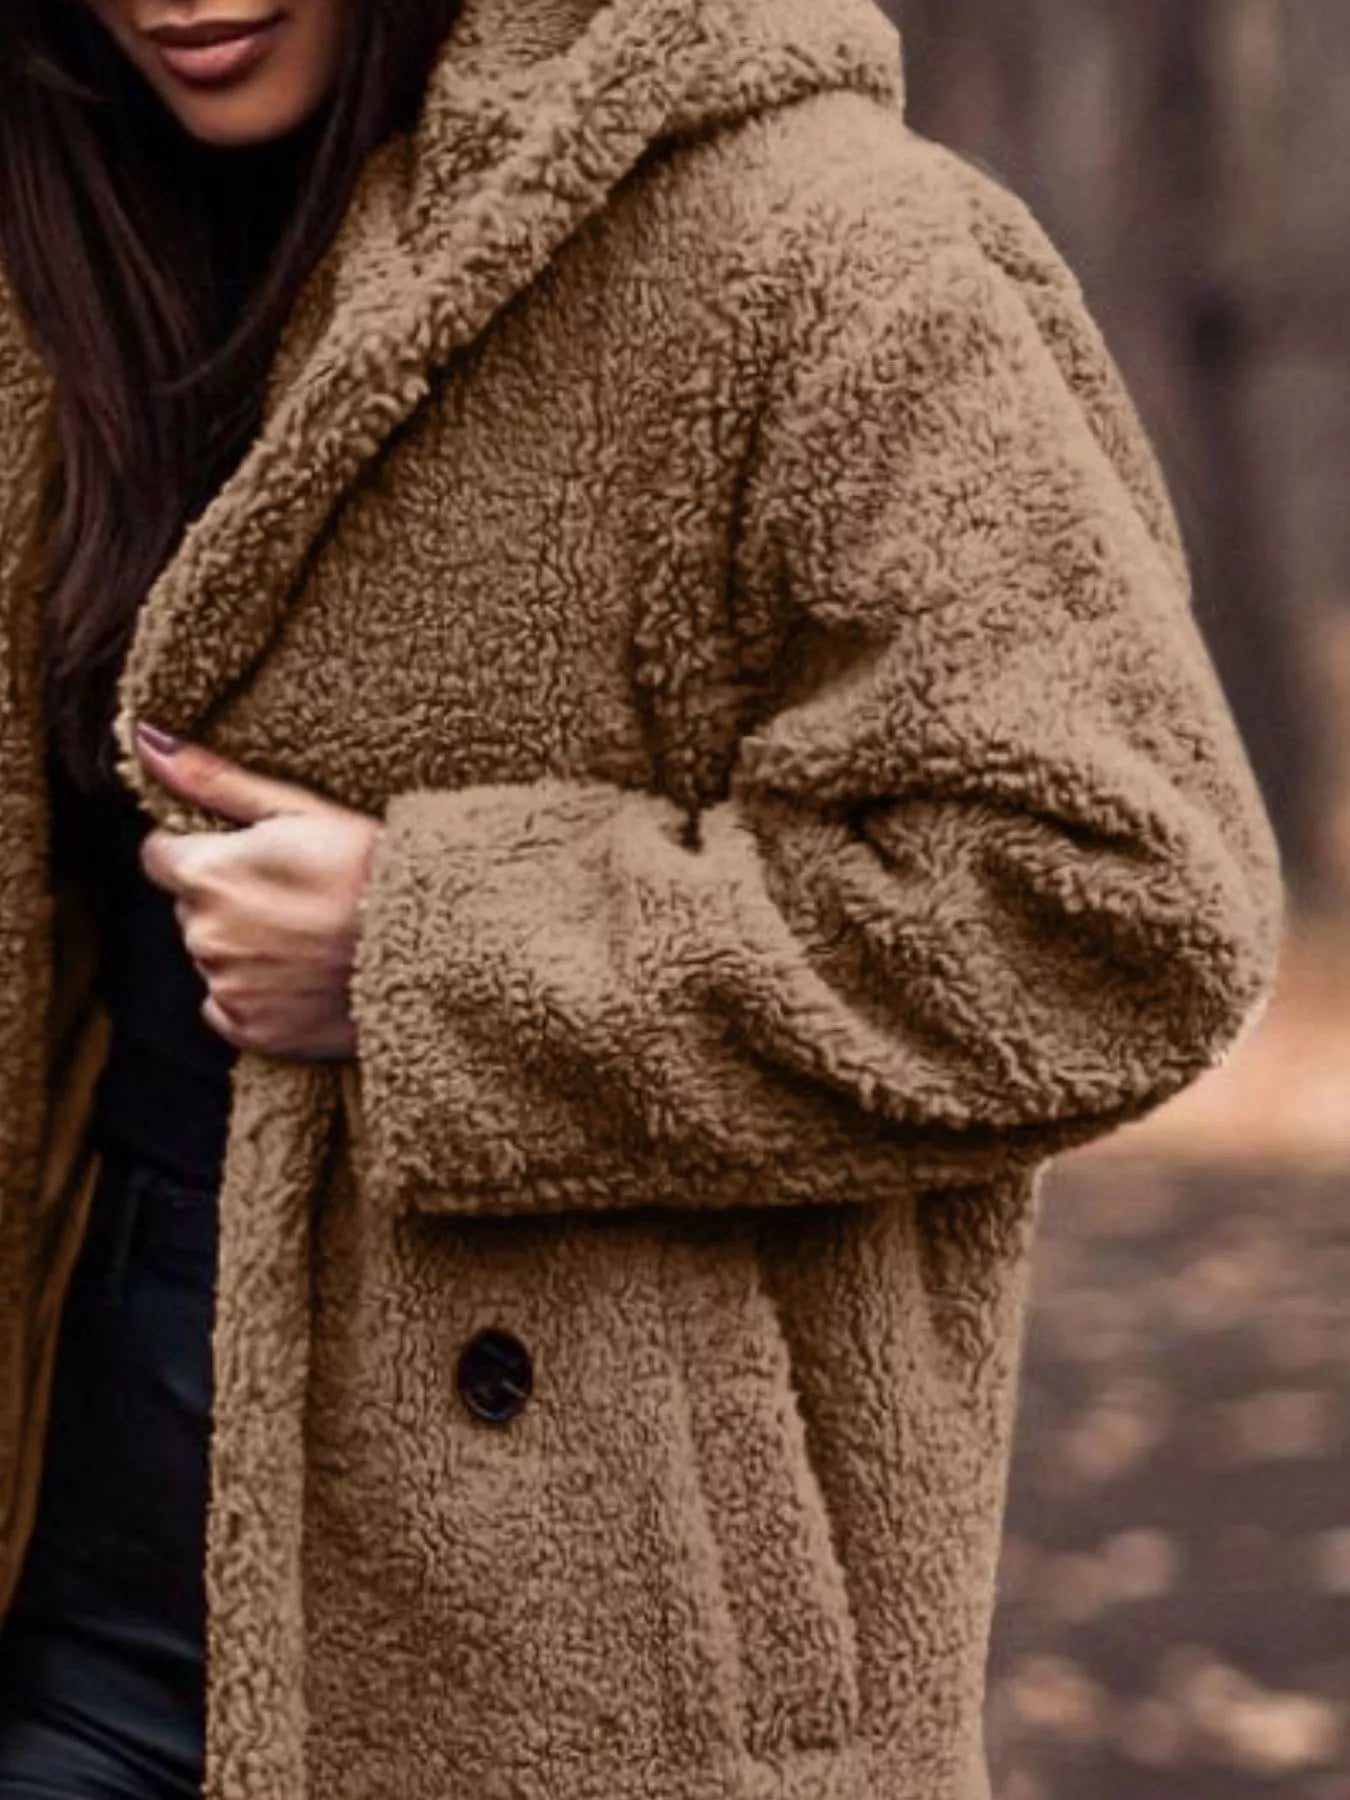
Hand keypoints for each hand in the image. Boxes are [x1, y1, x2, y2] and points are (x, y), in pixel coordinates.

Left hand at [133, 721, 383, 1059]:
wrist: (432, 947)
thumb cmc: (375, 868)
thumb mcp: (301, 810)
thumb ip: (215, 780)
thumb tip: (147, 742)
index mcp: (208, 873)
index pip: (160, 855)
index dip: (204, 850)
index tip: (253, 855)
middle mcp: (204, 934)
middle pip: (191, 907)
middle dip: (229, 898)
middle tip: (296, 894)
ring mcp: (227, 987)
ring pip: (214, 956)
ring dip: (246, 946)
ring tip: (309, 935)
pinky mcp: (252, 1030)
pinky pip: (230, 1008)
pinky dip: (257, 994)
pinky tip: (303, 976)